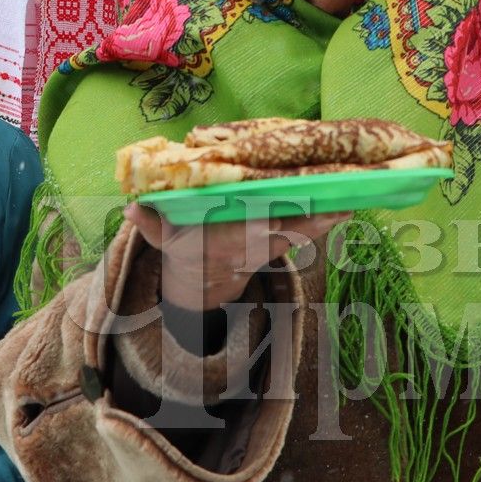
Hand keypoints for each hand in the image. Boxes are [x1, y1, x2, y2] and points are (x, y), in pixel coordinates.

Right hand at [124, 203, 349, 311]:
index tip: (281, 217)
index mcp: (225, 243)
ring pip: (300, 234)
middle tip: (336, 205)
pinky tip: (347, 206)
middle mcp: (251, 247)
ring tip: (350, 202)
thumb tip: (130, 207)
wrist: (202, 279)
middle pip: (285, 235)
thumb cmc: (184, 246)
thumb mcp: (162, 239)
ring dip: (324, 220)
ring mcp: (268, 248)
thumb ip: (149, 224)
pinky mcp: (281, 243)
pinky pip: (306, 232)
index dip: (265, 227)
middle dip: (309, 222)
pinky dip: (325, 221)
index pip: (248, 235)